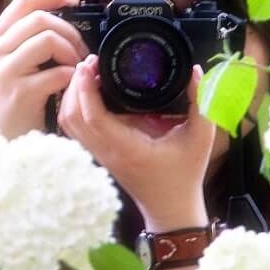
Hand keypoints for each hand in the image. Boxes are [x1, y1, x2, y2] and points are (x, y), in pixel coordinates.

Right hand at [0, 0, 87, 138]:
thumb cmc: (8, 104)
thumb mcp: (6, 66)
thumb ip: (24, 43)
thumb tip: (60, 23)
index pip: (23, 3)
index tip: (75, 1)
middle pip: (40, 19)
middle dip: (69, 31)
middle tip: (81, 51)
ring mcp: (4, 71)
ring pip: (48, 39)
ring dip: (71, 52)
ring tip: (76, 69)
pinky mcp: (19, 94)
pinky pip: (56, 72)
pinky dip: (71, 76)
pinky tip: (71, 86)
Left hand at [57, 56, 213, 231]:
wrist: (171, 208)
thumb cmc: (185, 174)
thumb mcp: (201, 137)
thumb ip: (199, 103)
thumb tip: (195, 70)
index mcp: (127, 147)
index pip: (93, 116)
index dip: (86, 88)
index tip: (91, 65)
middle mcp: (106, 151)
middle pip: (72, 116)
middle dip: (75, 85)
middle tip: (90, 62)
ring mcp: (99, 155)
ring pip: (68, 123)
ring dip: (72, 95)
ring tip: (88, 73)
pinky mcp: (99, 154)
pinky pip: (75, 129)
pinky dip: (74, 108)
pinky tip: (89, 92)